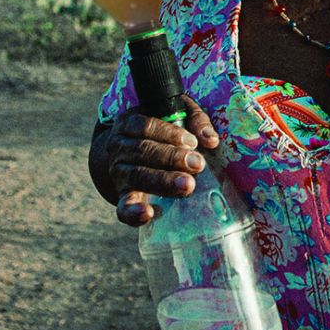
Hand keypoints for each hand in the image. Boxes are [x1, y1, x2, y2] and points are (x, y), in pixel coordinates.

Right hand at [91, 95, 219, 225]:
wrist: (135, 156)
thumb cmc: (163, 131)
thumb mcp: (178, 115)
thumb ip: (195, 120)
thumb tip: (211, 140)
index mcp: (128, 124)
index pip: (145, 126)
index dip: (168, 133)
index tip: (192, 141)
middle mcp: (118, 148)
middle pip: (142, 150)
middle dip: (171, 158)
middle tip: (197, 164)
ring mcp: (119, 173)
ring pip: (137, 176)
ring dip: (163, 181)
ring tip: (188, 185)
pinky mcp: (123, 196)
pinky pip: (122, 207)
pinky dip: (133, 211)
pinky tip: (148, 214)